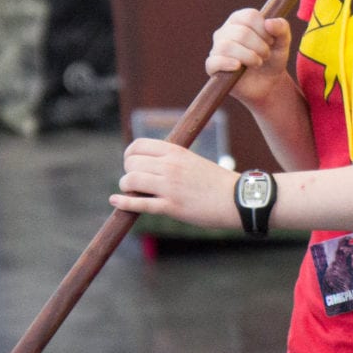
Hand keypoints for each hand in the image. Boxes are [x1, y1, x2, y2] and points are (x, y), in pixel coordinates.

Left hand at [110, 139, 240, 228]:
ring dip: (127, 187)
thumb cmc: (215, 181)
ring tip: (133, 192)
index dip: (129, 155)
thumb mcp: (192, 161)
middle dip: (128, 173)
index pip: (137, 146)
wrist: (237, 199)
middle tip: (136, 181)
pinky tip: (116, 201)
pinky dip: (124, 203)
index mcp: (175, 151)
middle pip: (131, 164)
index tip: (132, 164)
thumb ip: (171, 160)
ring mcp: (169, 187)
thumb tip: (149, 164)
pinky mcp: (171, 207)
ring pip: (131, 181)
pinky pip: (140, 204)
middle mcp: (169, 166)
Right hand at [206, 8, 293, 106]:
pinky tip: (238, 67)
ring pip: (227, 46)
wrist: (268, 83)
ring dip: (248, 56)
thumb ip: (281, 28)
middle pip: (241, 32)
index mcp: (240, 19)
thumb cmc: (273, 58)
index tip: (271, 41)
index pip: (249, 16)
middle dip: (259, 46)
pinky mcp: (213, 66)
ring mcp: (217, 48)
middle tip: (266, 55)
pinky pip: (214, 62)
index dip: (264, 30)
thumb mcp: (283, 42)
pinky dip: (227, 63)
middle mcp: (225, 31)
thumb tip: (268, 23)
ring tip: (258, 62)